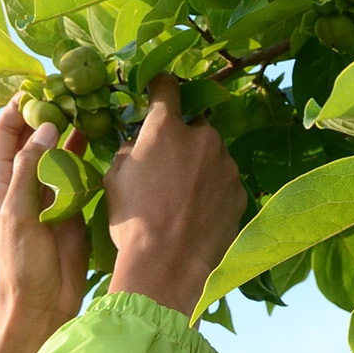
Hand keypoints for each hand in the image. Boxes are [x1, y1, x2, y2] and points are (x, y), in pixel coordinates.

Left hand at [0, 97, 90, 352]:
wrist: (41, 302)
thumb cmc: (21, 262)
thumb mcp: (18, 211)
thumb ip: (29, 167)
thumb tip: (46, 125)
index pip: (5, 130)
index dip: (21, 104)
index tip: (43, 80)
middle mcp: (20, 181)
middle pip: (32, 134)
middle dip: (51, 109)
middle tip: (77, 85)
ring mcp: (46, 191)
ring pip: (57, 149)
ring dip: (72, 128)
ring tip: (94, 102)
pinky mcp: (69, 204)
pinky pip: (77, 170)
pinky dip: (87, 152)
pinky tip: (105, 134)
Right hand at [106, 76, 245, 318]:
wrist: (169, 266)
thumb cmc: (133, 222)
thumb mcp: (114, 181)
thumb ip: (128, 152)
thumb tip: (137, 144)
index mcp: (165, 129)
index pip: (167, 87)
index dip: (159, 86)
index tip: (156, 89)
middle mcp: (202, 137)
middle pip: (194, 126)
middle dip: (182, 139)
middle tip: (167, 166)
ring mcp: (226, 165)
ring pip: (212, 155)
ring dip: (199, 166)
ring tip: (183, 198)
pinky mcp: (240, 192)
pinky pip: (224, 182)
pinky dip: (213, 191)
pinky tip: (197, 214)